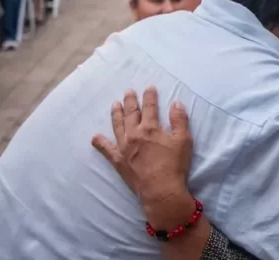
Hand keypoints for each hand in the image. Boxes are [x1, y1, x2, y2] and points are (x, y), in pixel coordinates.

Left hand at [91, 88, 195, 227]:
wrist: (160, 189)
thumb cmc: (174, 165)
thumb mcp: (183, 140)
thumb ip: (179, 120)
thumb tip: (176, 103)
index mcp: (151, 128)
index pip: (150, 107)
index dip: (150, 96)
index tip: (149, 88)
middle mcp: (134, 134)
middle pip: (131, 113)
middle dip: (130, 101)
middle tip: (128, 91)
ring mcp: (124, 147)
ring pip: (117, 126)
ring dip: (116, 114)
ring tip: (115, 104)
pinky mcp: (118, 160)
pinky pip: (106, 150)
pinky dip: (100, 143)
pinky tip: (95, 137)